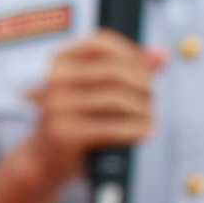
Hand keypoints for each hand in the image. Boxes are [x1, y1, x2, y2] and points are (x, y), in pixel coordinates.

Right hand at [30, 32, 158, 164]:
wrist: (43, 160)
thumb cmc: (74, 121)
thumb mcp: (95, 90)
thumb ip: (128, 70)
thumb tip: (160, 55)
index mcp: (59, 62)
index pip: (101, 42)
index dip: (132, 53)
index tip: (147, 71)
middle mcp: (54, 80)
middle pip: (114, 71)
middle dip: (142, 83)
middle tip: (151, 98)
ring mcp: (57, 107)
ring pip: (116, 99)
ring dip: (142, 109)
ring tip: (149, 117)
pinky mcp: (65, 134)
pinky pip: (112, 127)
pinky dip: (135, 130)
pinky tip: (144, 132)